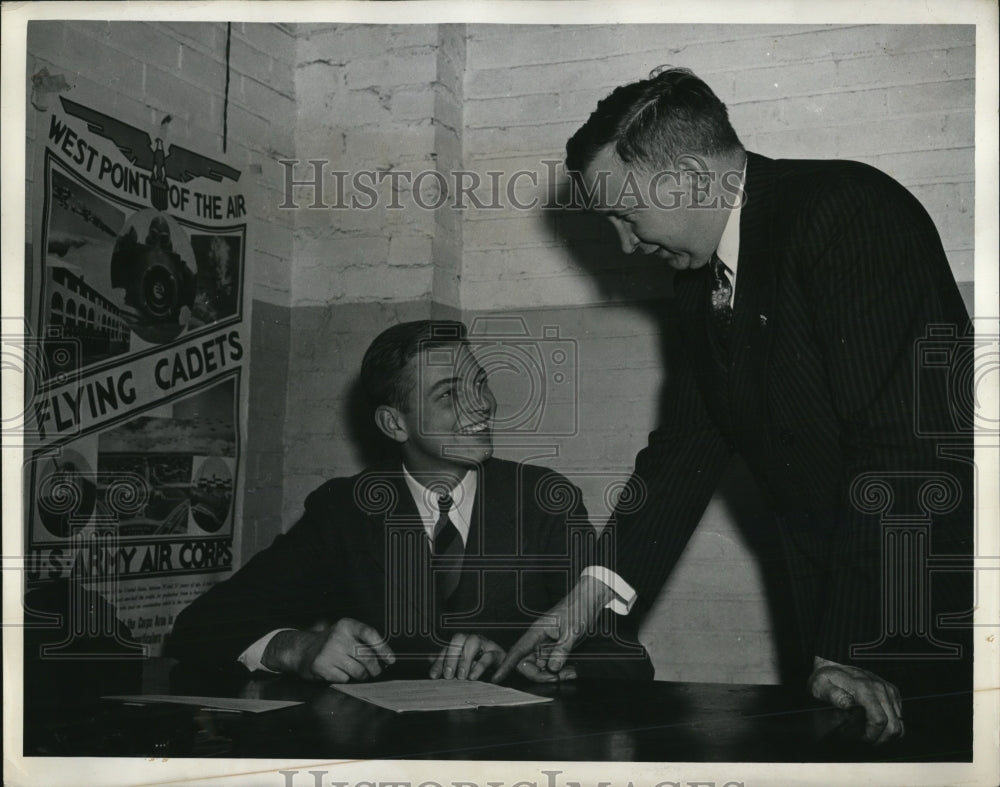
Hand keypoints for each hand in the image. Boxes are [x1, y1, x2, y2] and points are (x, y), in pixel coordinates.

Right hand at [263, 618, 394, 682]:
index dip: (383, 648)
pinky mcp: (322, 667)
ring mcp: (329, 652)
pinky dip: (346, 679)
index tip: (391, 660)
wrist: (303, 650)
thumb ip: (363, 640)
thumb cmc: (331, 642)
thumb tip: (386, 658)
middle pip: (366, 657)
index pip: (370, 634)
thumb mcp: (346, 633)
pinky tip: (339, 672)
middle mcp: (338, 637)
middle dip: (375, 668)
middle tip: (376, 671)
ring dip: (362, 676)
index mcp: (346, 625)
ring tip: (358, 672)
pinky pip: (345, 679)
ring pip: (358, 671)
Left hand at [428, 633, 504, 680]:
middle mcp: (472, 641)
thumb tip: (429, 659)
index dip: (439, 662)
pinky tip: (476, 678)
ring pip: (473, 642)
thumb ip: (447, 663)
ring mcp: (486, 645)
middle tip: (449, 676)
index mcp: (462, 644)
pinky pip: (490, 656)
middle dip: (452, 657)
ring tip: (464, 677)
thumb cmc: (480, 666)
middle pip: (459, 638)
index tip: (433, 677)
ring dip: (466, 659)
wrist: (504, 668)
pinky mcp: (498, 653)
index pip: (447, 648)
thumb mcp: (462, 667)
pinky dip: (482, 667)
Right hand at [492, 575, 611, 682]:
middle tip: (558, 678)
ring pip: (542, 666)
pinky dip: (561, 670)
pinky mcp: (555, 647)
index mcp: (537, 631)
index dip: (506, 666)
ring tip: (571, 672)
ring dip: (554, 674)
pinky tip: (571, 669)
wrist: (589, 600)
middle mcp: (538, 639)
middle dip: (541, 675)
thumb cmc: (578, 609)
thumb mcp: (572, 631)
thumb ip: (561, 651)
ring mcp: (546, 643)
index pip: (516, 651)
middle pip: (528, 664)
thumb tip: (552, 668)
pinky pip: (552, 663)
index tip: (497, 678)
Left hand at [808, 656, 903, 743]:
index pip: (879, 720)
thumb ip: (833, 695)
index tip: (860, 738)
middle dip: (880, 739)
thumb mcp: (821, 685)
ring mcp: (888, 689)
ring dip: (887, 734)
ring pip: (899, 723)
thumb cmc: (826, 678)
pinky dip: (891, 725)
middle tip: (865, 740)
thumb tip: (848, 705)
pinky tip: (877, 726)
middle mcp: (880, 688)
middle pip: (893, 726)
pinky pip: (900, 716)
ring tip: (871, 735)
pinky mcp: (893, 691)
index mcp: (864, 688)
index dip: (871, 735)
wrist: (834, 664)